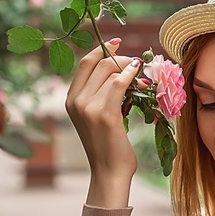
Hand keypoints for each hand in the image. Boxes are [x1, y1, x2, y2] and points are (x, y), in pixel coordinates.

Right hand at [64, 39, 142, 206]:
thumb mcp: (97, 117)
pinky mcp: (104, 114)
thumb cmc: (108, 147)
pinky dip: (131, 75)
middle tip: (137, 63)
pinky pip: (119, 83)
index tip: (117, 43)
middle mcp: (75, 101)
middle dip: (120, 58)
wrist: (109, 172)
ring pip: (111, 71)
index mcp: (70, 100)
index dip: (101, 49)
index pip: (85, 63)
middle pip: (99, 63)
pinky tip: (140, 76)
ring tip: (144, 75)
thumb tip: (119, 72)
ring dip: (130, 68)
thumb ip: (100, 95)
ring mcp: (88, 107)